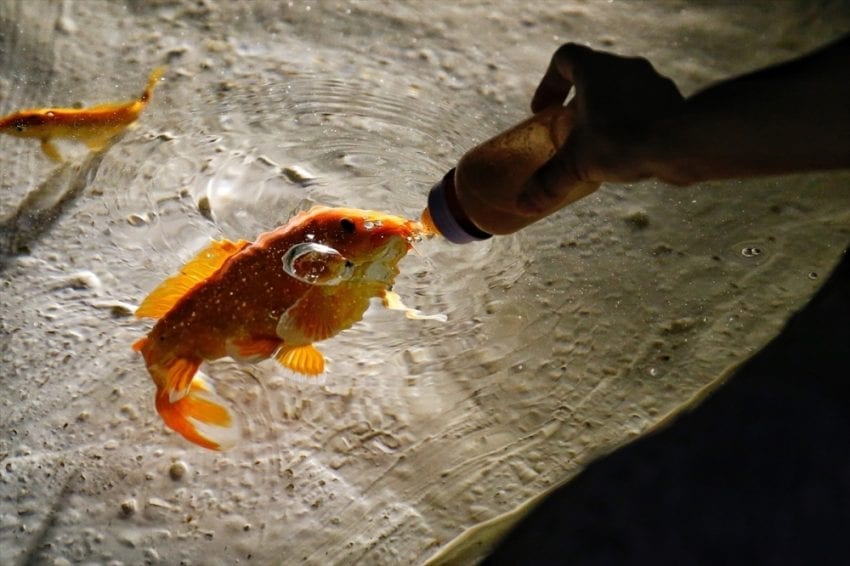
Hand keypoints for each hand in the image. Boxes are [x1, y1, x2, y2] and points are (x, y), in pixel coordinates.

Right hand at [517, 43, 684, 213]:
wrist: (681, 144)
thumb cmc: (624, 141)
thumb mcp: (577, 164)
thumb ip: (549, 182)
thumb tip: (524, 205)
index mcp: (596, 69)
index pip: (565, 59)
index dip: (549, 83)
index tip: (543, 110)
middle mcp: (625, 68)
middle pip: (593, 77)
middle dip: (577, 105)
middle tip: (568, 132)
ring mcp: (651, 83)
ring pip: (620, 92)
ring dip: (606, 115)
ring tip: (598, 146)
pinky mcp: (671, 103)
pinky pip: (643, 108)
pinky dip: (630, 126)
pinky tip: (627, 153)